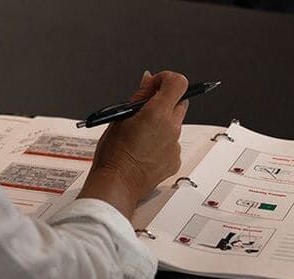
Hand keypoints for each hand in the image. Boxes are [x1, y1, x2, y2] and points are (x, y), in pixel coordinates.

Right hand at [78, 70, 188, 218]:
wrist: (117, 184)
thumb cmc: (114, 154)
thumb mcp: (120, 117)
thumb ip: (139, 96)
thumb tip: (149, 81)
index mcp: (158, 113)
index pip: (178, 83)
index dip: (166, 79)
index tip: (155, 85)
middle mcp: (172, 128)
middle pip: (179, 103)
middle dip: (164, 102)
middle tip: (145, 111)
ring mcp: (175, 146)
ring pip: (175, 125)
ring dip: (162, 124)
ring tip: (140, 137)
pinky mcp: (175, 160)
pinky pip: (173, 144)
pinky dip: (162, 143)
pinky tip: (145, 151)